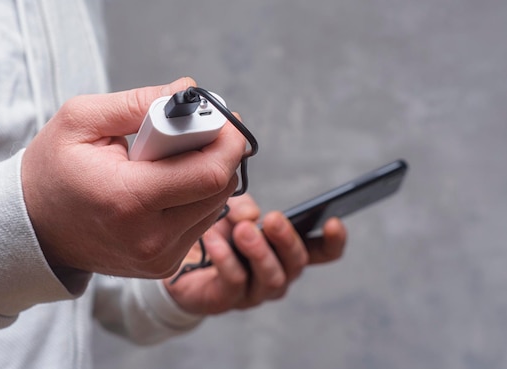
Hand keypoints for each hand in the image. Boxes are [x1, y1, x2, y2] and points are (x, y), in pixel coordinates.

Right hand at [21, 78, 245, 278]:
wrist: (33, 229)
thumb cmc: (51, 170)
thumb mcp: (80, 120)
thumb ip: (137, 102)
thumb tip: (188, 91)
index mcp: (128, 200)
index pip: (209, 173)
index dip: (227, 139)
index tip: (223, 115)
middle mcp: (151, 239)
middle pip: (221, 188)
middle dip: (220, 151)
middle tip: (195, 129)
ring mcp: (160, 258)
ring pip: (217, 205)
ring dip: (207, 172)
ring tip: (169, 157)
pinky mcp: (165, 265)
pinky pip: (201, 221)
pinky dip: (195, 195)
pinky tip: (166, 182)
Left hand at [164, 194, 346, 314]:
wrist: (173, 256)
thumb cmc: (214, 231)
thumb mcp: (229, 209)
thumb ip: (244, 207)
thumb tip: (252, 216)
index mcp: (284, 250)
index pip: (321, 251)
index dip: (333, 241)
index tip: (333, 221)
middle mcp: (276, 274)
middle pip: (297, 264)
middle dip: (287, 240)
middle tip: (272, 219)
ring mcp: (253, 292)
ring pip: (271, 279)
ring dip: (259, 252)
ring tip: (243, 230)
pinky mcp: (225, 300)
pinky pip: (233, 282)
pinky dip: (225, 259)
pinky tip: (213, 239)